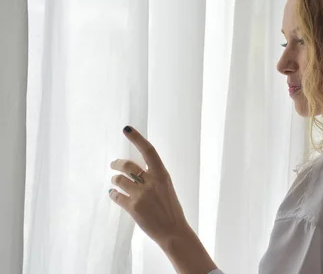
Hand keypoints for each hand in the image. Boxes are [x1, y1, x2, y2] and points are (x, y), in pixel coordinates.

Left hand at [109, 126, 189, 248]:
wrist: (173, 230)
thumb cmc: (170, 208)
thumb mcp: (166, 187)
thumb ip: (153, 177)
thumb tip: (134, 169)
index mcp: (162, 174)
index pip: (148, 151)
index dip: (137, 138)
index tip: (126, 129)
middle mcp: (152, 182)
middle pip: (128, 165)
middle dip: (117, 163)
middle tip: (113, 164)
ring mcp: (142, 195)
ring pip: (119, 180)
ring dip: (115, 180)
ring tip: (115, 182)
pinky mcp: (133, 207)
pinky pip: (116, 195)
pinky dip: (113, 193)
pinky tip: (114, 194)